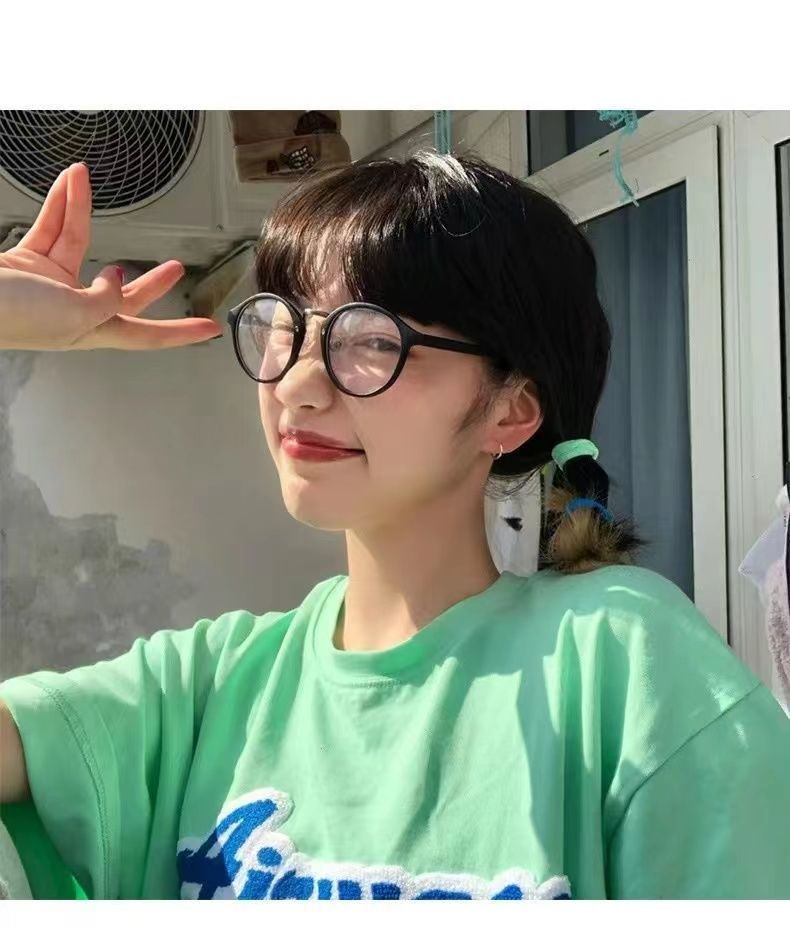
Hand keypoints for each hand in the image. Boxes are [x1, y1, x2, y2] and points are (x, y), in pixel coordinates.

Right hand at [0, 163, 224, 350]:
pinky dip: (61, 205)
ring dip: (85, 213)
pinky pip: (51, 228)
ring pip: (80, 246)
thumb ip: (106, 300)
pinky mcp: (27, 262)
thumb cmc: (14, 317)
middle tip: (175, 267)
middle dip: (150, 279)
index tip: (211, 329)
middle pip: (122, 294)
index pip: (146, 334)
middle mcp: (74, 310)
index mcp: (91, 330)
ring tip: (88, 182)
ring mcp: (51, 285)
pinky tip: (72, 181)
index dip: (181, 332)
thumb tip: (117, 282)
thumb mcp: (75, 316)